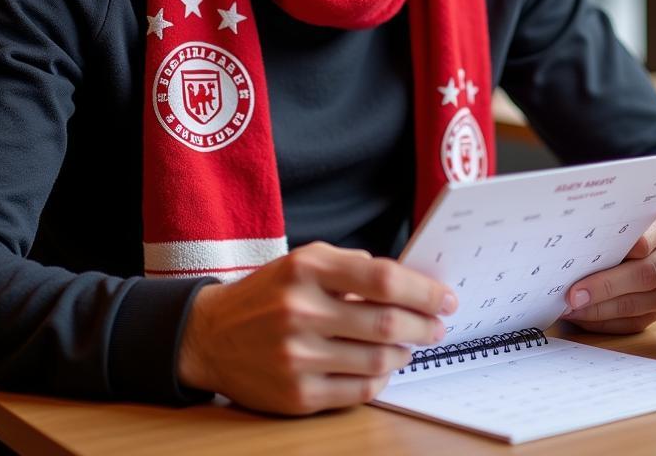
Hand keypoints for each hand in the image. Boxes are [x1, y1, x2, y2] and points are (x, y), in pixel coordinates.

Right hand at [176, 241, 456, 414]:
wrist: (210, 335)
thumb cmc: (270, 293)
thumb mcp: (305, 260)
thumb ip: (354, 265)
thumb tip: (410, 281)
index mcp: (307, 271)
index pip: (382, 280)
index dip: (422, 291)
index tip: (445, 297)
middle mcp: (301, 312)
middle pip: (386, 323)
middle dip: (424, 325)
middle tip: (438, 325)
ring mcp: (298, 358)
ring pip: (378, 361)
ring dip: (405, 353)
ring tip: (411, 344)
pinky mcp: (296, 395)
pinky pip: (358, 391)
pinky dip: (380, 379)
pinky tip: (383, 367)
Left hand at [561, 205, 655, 333]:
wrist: (644, 232)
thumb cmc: (622, 218)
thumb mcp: (620, 209)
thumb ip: (607, 219)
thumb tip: (571, 233)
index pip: (647, 238)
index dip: (623, 250)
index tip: (594, 256)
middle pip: (646, 274)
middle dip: (606, 286)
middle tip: (574, 294)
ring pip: (642, 304)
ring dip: (603, 310)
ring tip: (572, 309)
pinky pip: (636, 322)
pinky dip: (607, 322)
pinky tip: (583, 317)